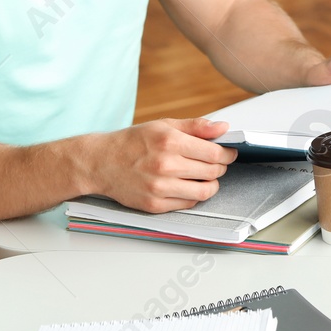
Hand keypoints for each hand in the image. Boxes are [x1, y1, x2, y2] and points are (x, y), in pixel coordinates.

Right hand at [91, 117, 238, 213]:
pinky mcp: (154, 205)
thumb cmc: (132, 142)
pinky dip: (193, 195)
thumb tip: (223, 127)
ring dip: (210, 184)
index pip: (215, 153)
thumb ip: (196, 126)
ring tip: (204, 176)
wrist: (101, 162)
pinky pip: (188, 204)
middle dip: (219, 167)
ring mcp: (159, 188)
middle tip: (215, 163)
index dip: (227, 153)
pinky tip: (187, 185)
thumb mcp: (163, 125)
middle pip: (213, 172)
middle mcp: (165, 166)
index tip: (229, 153)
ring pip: (205, 191)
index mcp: (169, 142)